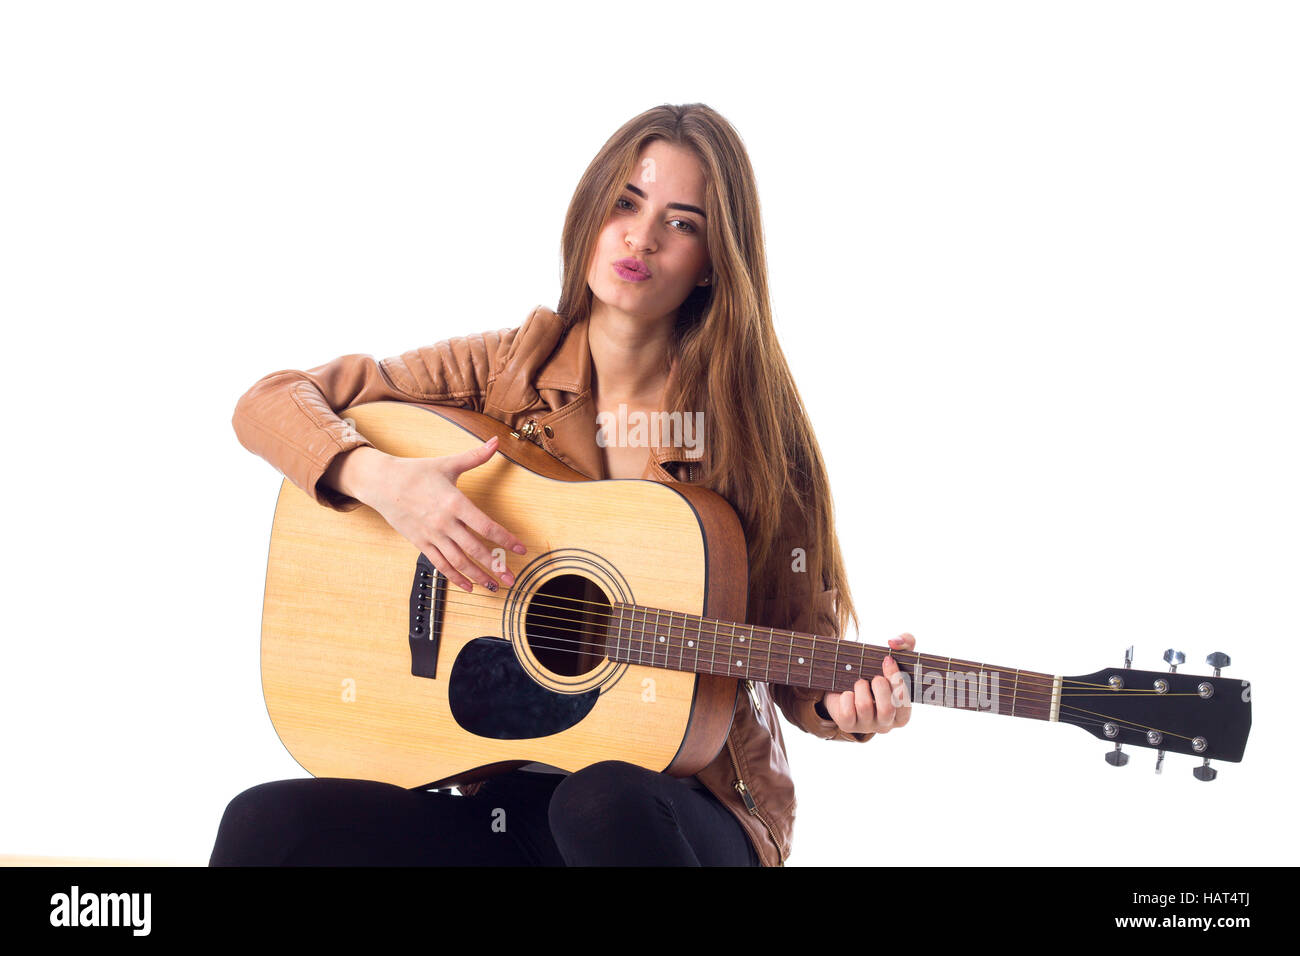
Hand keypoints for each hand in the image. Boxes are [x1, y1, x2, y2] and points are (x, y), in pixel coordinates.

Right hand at [361, 435, 526, 592]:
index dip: (505, 539)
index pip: (485, 526)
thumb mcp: (447, 463)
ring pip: (458, 561)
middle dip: (495, 566)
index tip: (520, 549)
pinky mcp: (420, 543)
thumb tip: (496, 441)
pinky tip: (469, 586)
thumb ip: (475, 456)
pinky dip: (455, 578)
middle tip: (511, 578)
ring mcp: (432, 535)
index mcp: (454, 502)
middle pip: (474, 549)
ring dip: (478, 576)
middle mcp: (444, 522)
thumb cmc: (416, 472)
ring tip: (494, 586)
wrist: (381, 483)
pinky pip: (440, 565)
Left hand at [821, 633, 914, 734]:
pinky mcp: (848, 725)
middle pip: (887, 709)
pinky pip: (847, 712)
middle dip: (880, 688)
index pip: (905, 703)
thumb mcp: (894, 654)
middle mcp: (886, 723)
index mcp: (902, 712)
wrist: (845, 681)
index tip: (888, 660)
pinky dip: (846, 697)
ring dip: (861, 688)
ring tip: (860, 682)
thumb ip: (905, 642)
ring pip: (864, 707)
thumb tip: (893, 642)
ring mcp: (866, 726)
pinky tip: (848, 692)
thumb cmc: (876, 670)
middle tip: (875, 676)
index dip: (897, 681)